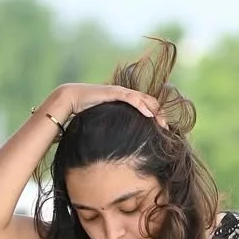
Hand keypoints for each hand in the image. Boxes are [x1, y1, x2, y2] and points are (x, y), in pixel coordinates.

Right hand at [47, 83, 167, 127]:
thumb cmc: (84, 112)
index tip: (162, 130)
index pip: (145, 106)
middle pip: (149, 102)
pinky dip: (142, 106)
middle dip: (160, 115)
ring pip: (144, 99)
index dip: (155, 116)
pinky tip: (149, 115)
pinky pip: (131, 98)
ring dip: (155, 112)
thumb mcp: (103, 121)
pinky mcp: (114, 92)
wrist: (70, 99)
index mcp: (124, 100)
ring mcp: (120, 92)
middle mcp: (124, 94)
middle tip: (167, 129)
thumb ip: (112, 128)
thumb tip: (116, 146)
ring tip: (163, 124)